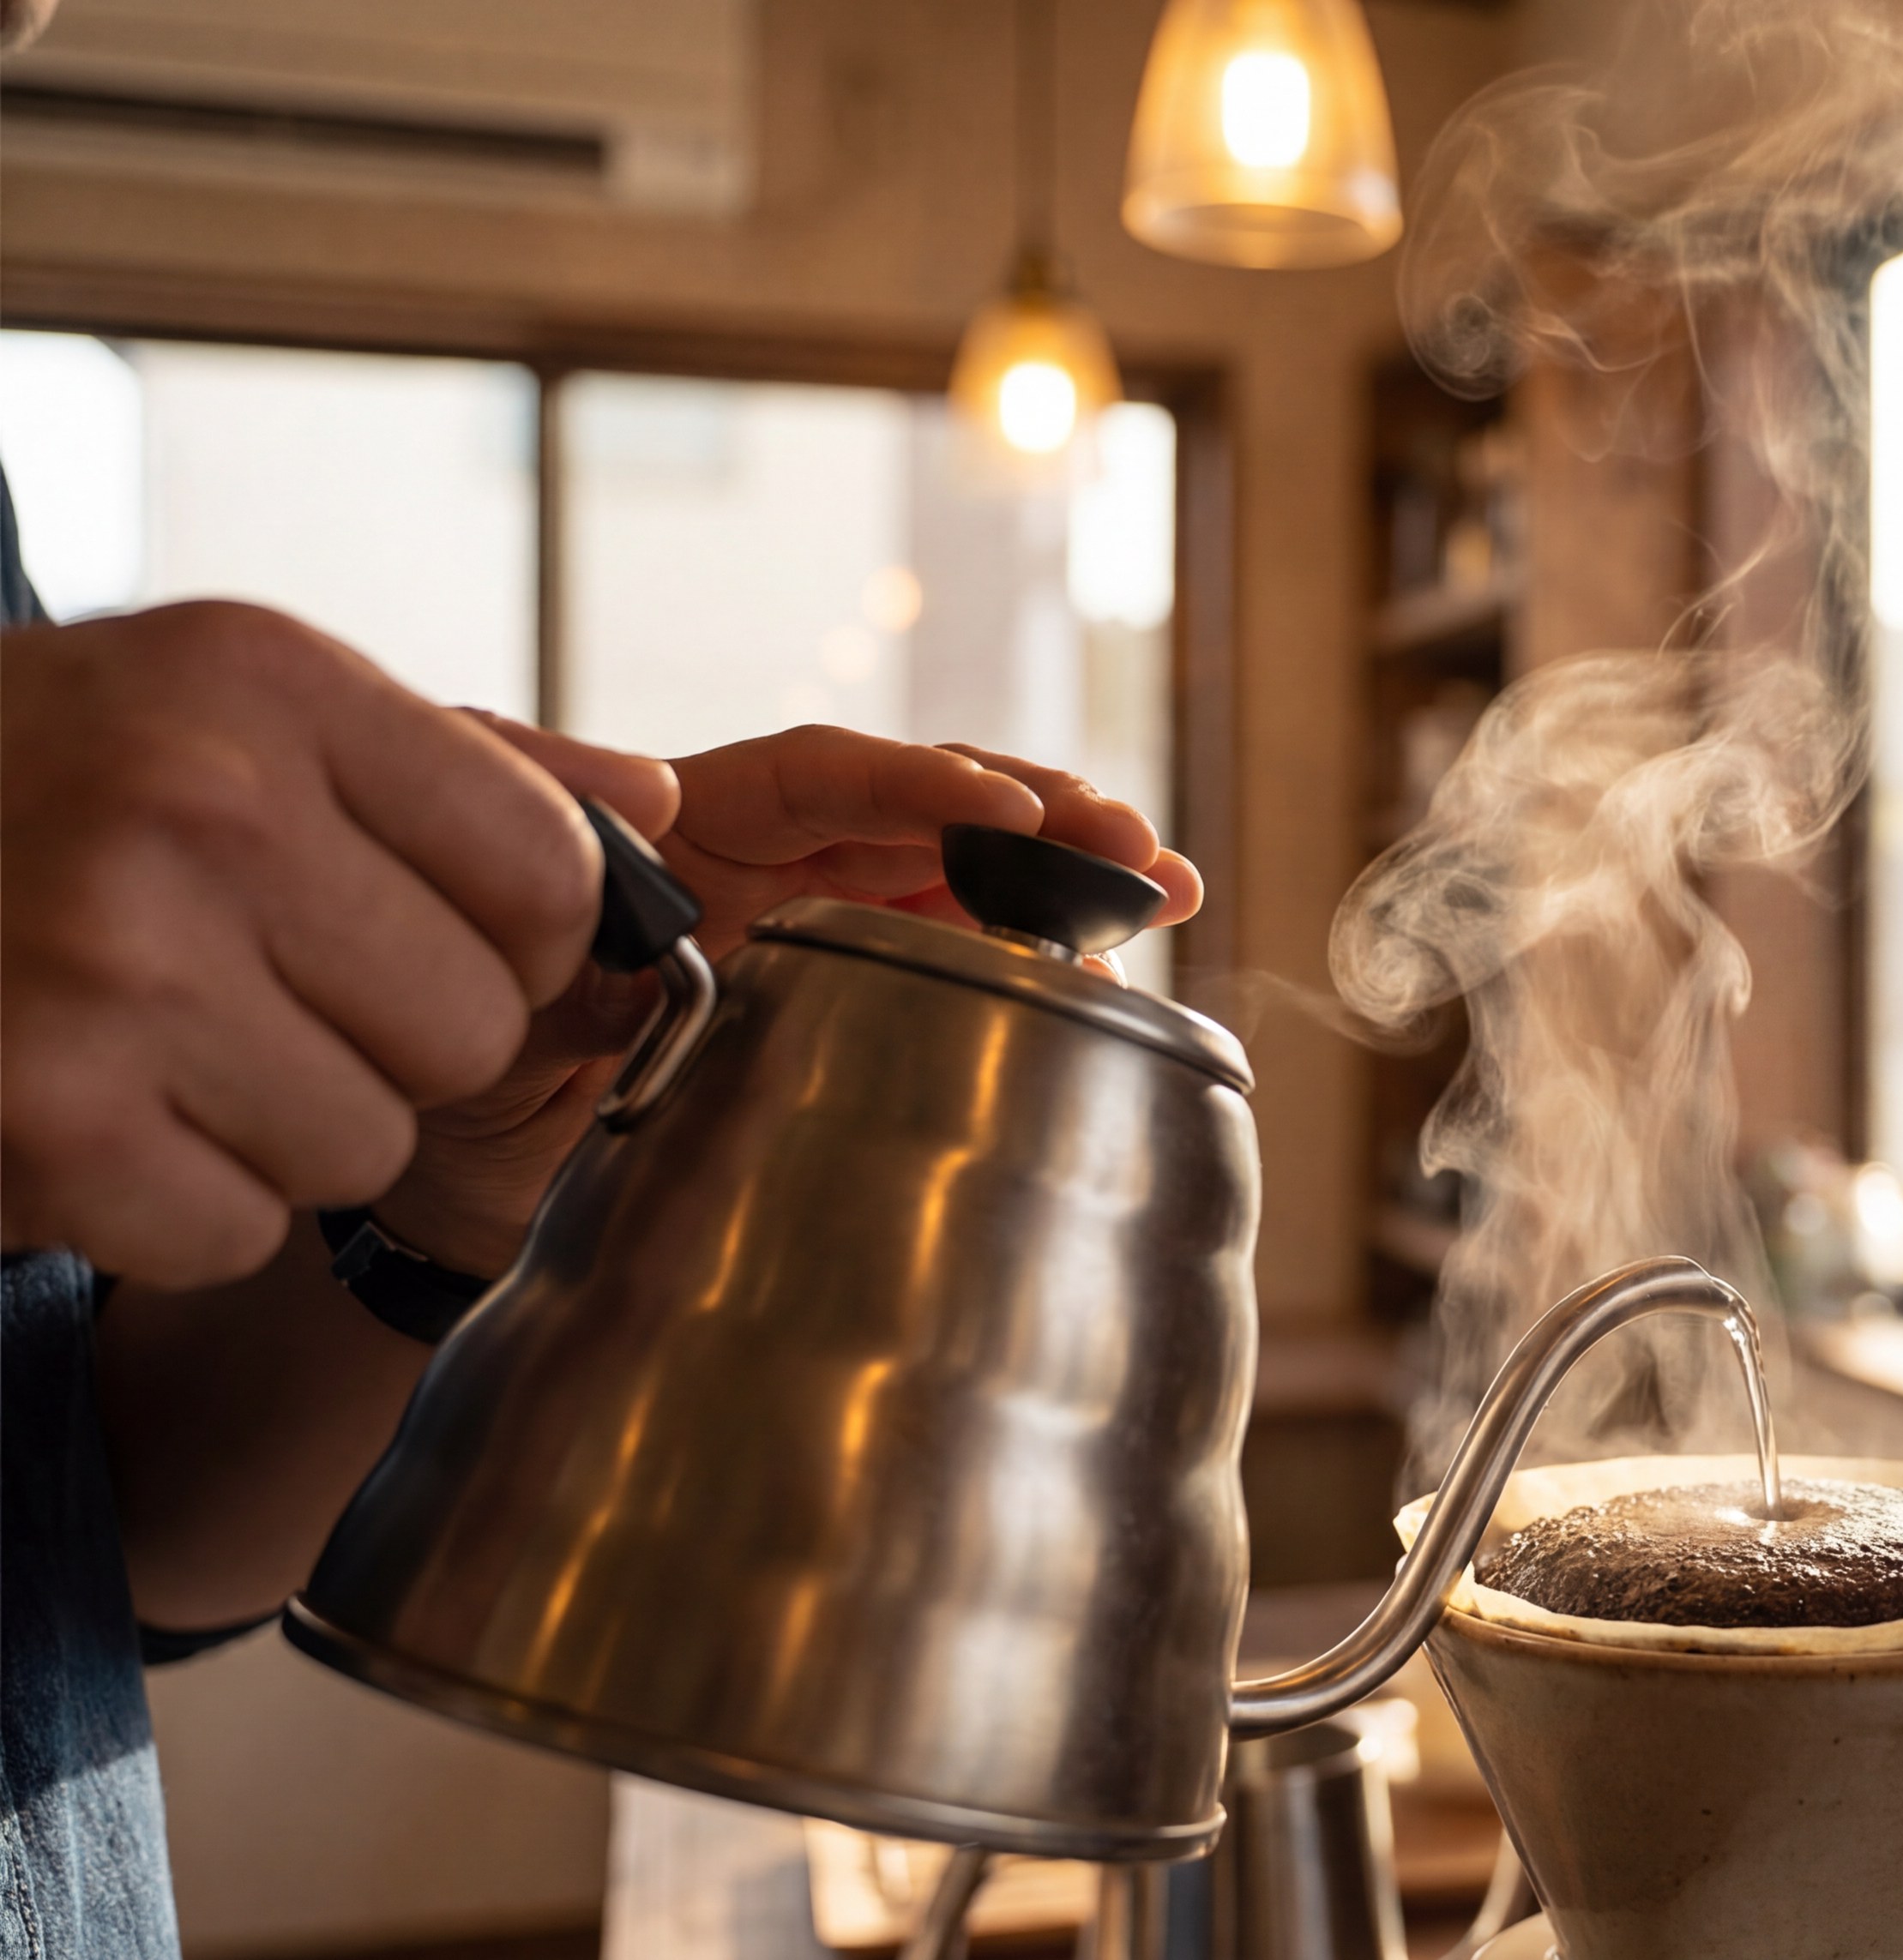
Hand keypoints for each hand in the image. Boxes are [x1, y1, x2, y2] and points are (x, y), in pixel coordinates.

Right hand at [0, 604, 621, 1288]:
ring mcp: (113, 968)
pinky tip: (86, 1114)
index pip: (546, 872)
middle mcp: (195, 808)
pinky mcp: (43, 1120)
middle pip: (472, 1025)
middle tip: (254, 995)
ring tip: (153, 1045)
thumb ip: (458, 765)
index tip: (418, 931)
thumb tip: (658, 808)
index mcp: (264, 684)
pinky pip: (233, 1229)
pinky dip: (169, 1206)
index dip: (515, 938)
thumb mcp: (221, 713)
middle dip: (386, 1040)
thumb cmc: (33, 790)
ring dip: (276, 1127)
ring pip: (365, 1142)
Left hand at [368, 724, 1199, 1272]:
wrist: (448, 1189)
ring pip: (957, 892)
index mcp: (681, 833)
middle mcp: (764, 875)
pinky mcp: (843, 1019)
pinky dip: (1029, 974)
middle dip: (1043, 819)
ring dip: (1062, 887)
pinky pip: (949, 976)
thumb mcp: (457, 923)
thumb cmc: (446, 1044)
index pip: (819, 780)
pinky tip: (1104, 985)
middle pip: (924, 820)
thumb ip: (528, 841)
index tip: (1015, 815)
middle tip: (1141, 847)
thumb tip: (639, 786)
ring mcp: (812, 946)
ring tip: (1165, 893)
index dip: (922, 786)